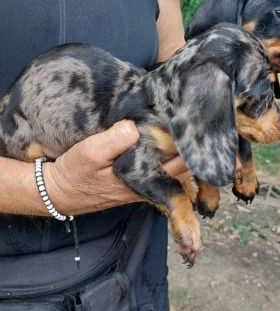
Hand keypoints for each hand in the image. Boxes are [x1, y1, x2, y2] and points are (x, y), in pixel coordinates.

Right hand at [44, 120, 187, 214]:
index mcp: (144, 179)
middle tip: (188, 118)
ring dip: (177, 148)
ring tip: (178, 123)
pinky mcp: (137, 180)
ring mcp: (144, 183)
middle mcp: (149, 185)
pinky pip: (159, 165)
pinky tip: (162, 135)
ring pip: (172, 166)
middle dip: (187, 144)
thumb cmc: (75, 173)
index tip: (189, 121)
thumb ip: (116, 139)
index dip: (187, 142)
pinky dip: (164, 152)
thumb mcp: (91, 152)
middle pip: (182, 165)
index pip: (180, 163)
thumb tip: (136, 126)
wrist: (60, 192)